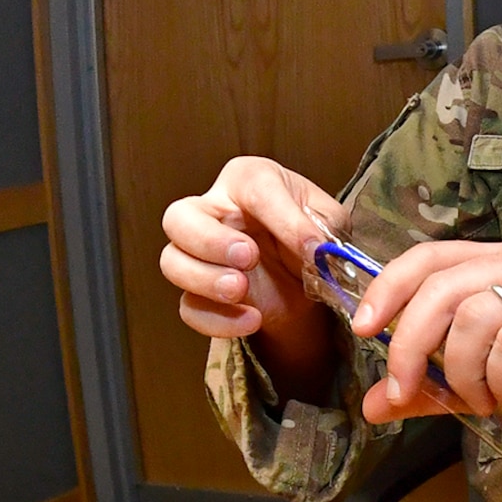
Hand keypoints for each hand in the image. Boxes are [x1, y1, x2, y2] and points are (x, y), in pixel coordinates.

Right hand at [160, 157, 347, 400]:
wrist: (307, 281)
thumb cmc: (312, 236)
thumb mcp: (329, 223)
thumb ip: (323, 229)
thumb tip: (315, 250)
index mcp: (249, 181)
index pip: (253, 187)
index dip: (282, 220)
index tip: (311, 250)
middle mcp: (213, 211)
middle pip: (179, 217)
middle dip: (210, 240)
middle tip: (249, 257)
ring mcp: (197, 255)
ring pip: (172, 262)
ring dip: (204, 279)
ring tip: (241, 290)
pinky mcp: (199, 294)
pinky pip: (189, 308)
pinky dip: (217, 319)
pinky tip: (252, 320)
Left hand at [351, 242, 501, 480]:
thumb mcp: (482, 383)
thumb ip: (431, 388)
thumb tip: (372, 404)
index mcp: (500, 263)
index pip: (429, 257)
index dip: (388, 288)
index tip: (362, 330)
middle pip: (441, 287)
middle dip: (410, 344)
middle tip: (405, 390)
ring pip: (474, 319)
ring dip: (465, 374)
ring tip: (485, 402)